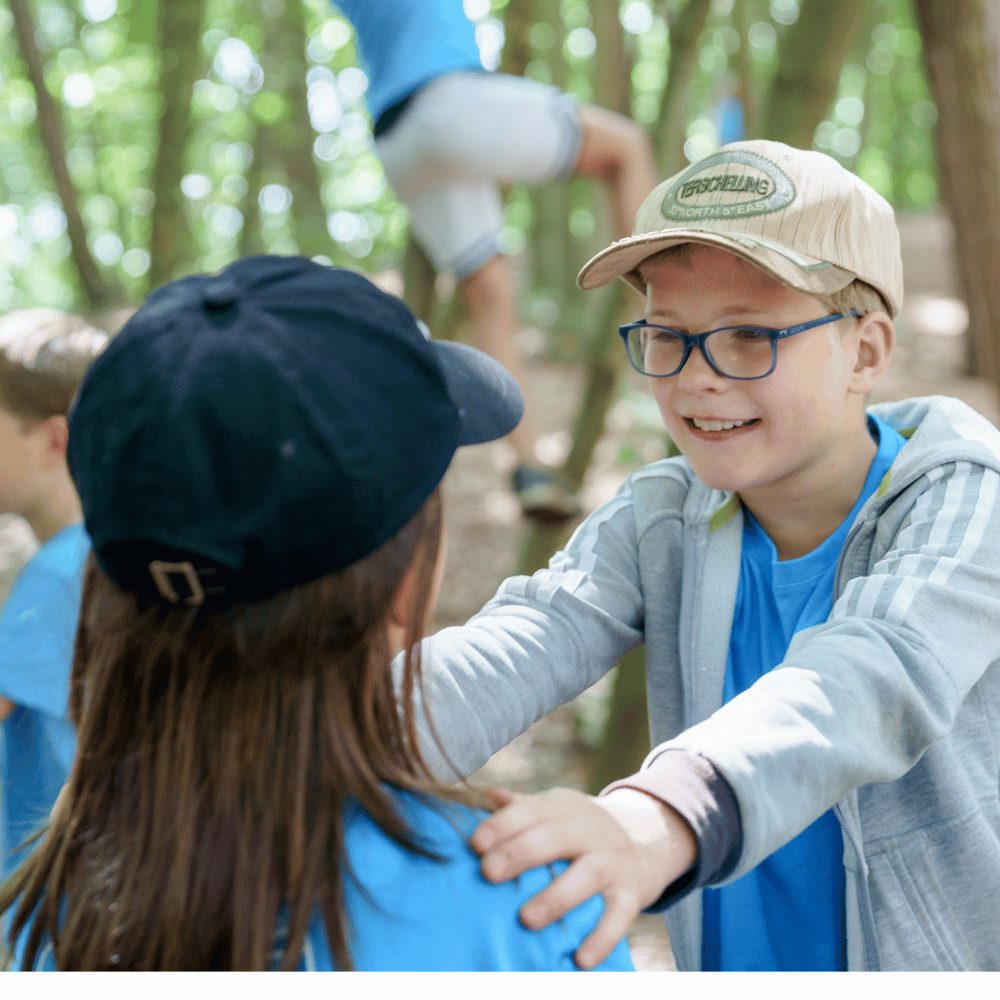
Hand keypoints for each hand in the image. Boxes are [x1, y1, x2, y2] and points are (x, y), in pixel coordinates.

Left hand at [470, 785, 696, 968]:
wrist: (648, 837)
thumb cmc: (582, 828)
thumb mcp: (557, 810)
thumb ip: (523, 807)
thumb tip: (488, 795)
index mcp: (565, 807)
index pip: (531, 810)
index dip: (503, 824)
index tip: (475, 843)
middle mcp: (590, 829)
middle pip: (555, 837)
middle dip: (521, 853)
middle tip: (489, 872)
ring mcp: (613, 860)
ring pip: (587, 874)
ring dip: (557, 896)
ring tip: (526, 919)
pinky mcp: (632, 891)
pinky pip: (621, 915)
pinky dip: (602, 936)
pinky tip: (581, 958)